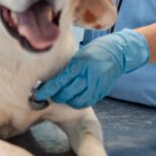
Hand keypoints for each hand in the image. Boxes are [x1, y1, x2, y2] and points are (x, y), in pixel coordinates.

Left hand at [34, 29, 149, 107]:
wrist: (117, 54)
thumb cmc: (94, 52)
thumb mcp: (78, 56)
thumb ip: (66, 69)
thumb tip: (50, 81)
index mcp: (79, 65)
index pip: (59, 81)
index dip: (47, 90)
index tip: (38, 95)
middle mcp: (87, 76)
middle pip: (66, 94)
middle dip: (55, 96)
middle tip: (49, 94)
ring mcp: (95, 86)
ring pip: (75, 101)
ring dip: (66, 100)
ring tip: (62, 95)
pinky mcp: (101, 92)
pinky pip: (86, 102)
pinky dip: (77, 102)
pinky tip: (74, 97)